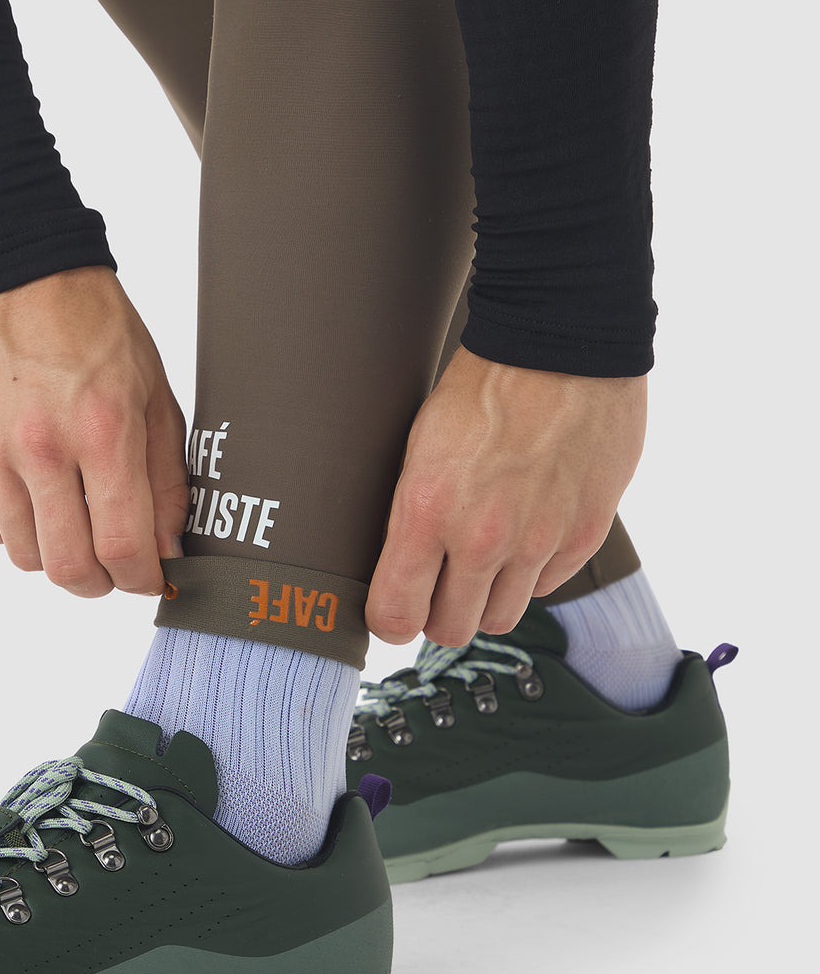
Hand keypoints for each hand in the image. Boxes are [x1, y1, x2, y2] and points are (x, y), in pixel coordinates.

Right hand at [0, 266, 187, 596]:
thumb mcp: (154, 394)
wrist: (19, 273)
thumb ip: (166, 478)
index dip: (142, 580)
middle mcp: (44, 448)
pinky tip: (38, 500)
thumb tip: (167, 548)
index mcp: (104, 431)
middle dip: (100, 583)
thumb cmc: (94, 327)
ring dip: (56, 555)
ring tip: (75, 523)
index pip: (122, 547)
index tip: (152, 578)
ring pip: (24, 555)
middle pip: (68, 567)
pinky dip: (15, 529)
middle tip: (114, 567)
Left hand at [366, 346, 645, 646]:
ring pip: (500, 618)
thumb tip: (400, 570)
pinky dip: (533, 570)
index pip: (394, 614)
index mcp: (426, 510)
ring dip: (486, 598)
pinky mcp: (583, 535)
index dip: (388, 619)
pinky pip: (547, 584)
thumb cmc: (482, 386)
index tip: (392, 607)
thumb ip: (410, 516)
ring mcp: (537, 541)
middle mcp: (481, 537)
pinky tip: (526, 530)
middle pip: (449, 630)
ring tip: (484, 558)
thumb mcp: (419, 447)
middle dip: (437, 614)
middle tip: (438, 586)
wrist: (561, 343)